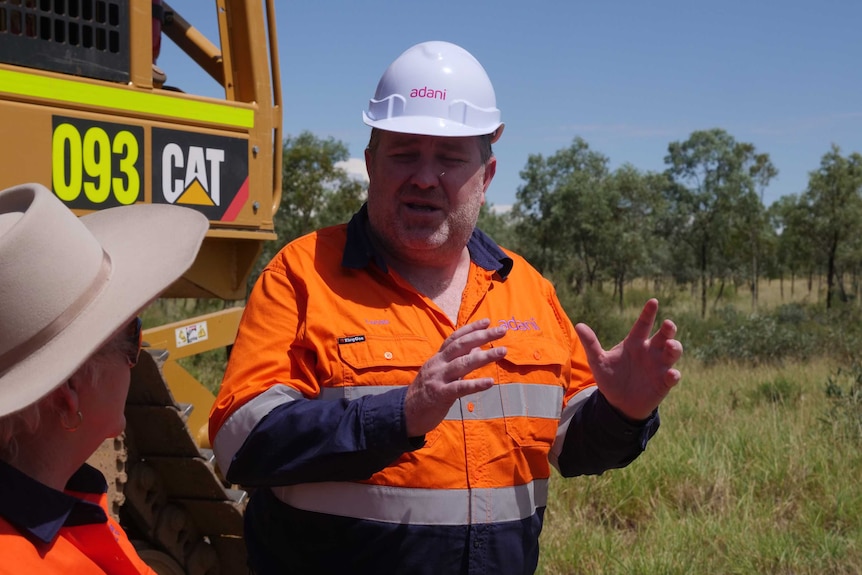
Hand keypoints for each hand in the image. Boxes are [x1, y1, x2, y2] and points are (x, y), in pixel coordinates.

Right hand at [405, 319, 507, 436]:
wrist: (405, 413)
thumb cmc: (426, 393)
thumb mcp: (440, 373)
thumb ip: (457, 361)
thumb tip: (477, 348)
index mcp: (438, 358)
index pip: (455, 338)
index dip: (471, 328)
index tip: (488, 321)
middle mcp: (438, 364)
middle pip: (461, 345)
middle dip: (482, 336)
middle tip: (502, 331)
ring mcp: (438, 378)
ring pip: (462, 363)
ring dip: (484, 356)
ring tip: (502, 351)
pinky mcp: (440, 395)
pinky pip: (460, 388)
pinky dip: (476, 384)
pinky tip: (490, 382)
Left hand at [574, 298, 681, 420]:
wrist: (618, 403)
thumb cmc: (610, 378)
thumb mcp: (598, 361)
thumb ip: (591, 344)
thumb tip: (579, 325)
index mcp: (635, 342)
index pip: (643, 324)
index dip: (648, 313)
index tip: (653, 301)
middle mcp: (650, 351)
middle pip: (664, 335)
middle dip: (668, 329)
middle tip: (668, 324)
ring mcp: (659, 366)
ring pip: (673, 352)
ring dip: (675, 347)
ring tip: (670, 345)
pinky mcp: (664, 382)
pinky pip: (673, 376)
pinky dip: (674, 374)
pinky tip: (671, 374)